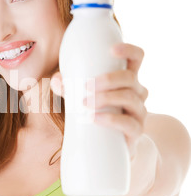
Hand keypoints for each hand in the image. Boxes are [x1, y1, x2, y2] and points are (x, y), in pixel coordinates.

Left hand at [50, 43, 148, 159]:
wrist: (111, 145)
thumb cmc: (97, 112)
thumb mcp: (82, 95)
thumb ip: (69, 86)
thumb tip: (57, 80)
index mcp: (128, 78)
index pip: (137, 57)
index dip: (129, 50)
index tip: (111, 50)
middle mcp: (138, 92)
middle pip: (130, 78)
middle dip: (109, 79)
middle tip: (86, 86)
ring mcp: (139, 112)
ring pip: (129, 98)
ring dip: (106, 98)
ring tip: (84, 103)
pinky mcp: (136, 131)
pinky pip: (129, 123)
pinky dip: (110, 119)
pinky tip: (94, 117)